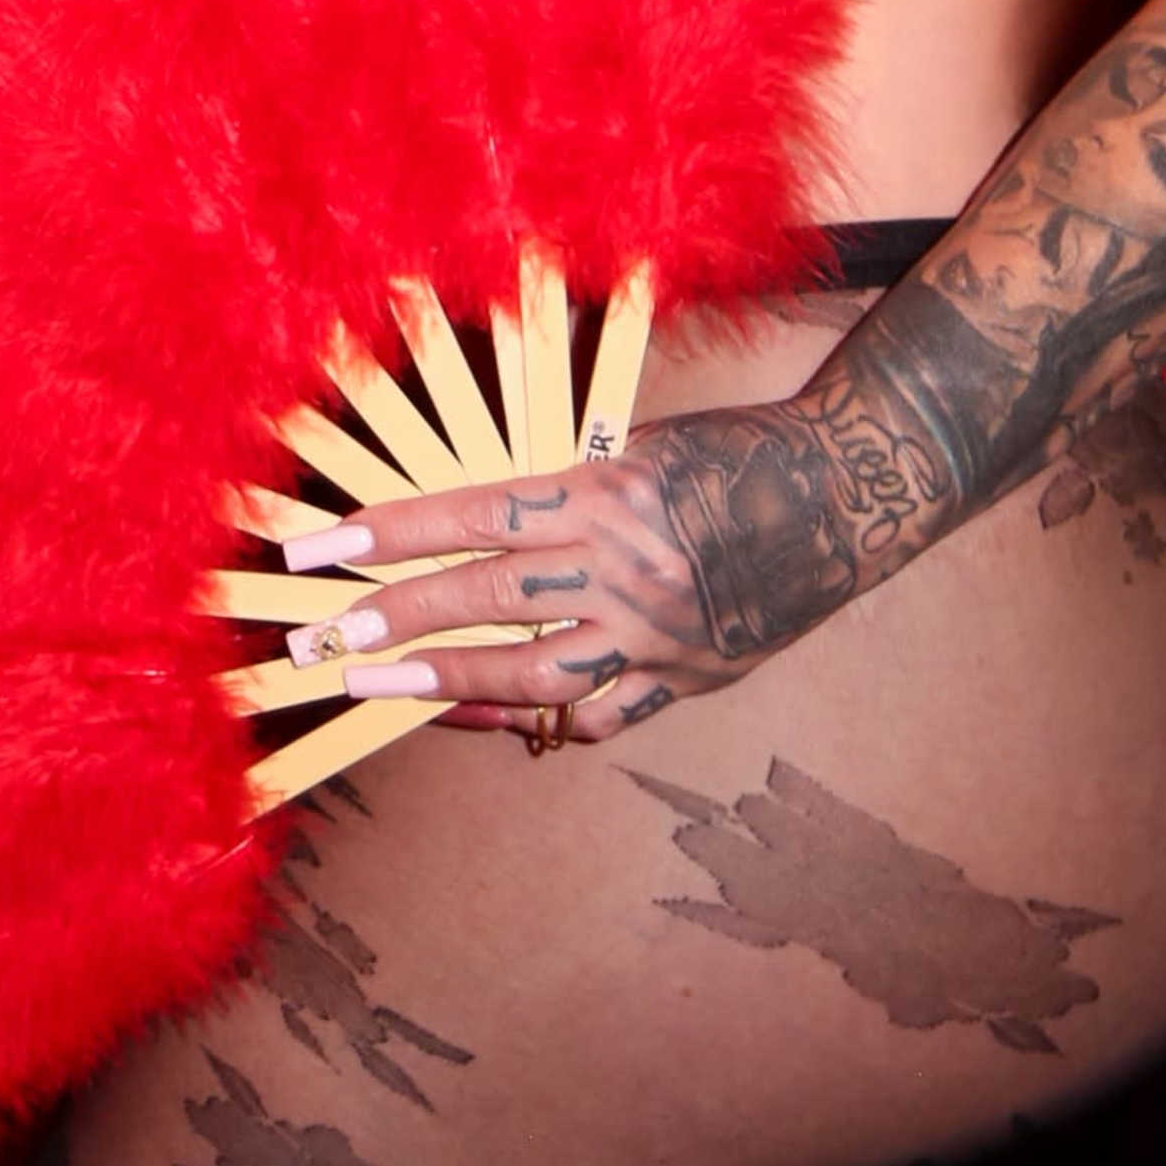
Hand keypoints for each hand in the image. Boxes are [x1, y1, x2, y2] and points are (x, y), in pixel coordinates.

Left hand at [278, 396, 913, 744]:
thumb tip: (467, 521)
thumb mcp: (635, 447)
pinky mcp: (686, 680)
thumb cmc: (729, 454)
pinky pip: (595, 714)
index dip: (390, 535)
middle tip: (327, 638)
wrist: (842, 497)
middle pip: (486, 600)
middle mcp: (624, 570)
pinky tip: (485, 715)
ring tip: (380, 684)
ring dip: (444, 680)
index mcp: (605, 495)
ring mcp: (656, 635)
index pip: (472, 516)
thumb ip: (557, 489)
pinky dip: (536, 718)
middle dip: (394, 618)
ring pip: (531, 673)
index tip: (323, 552)